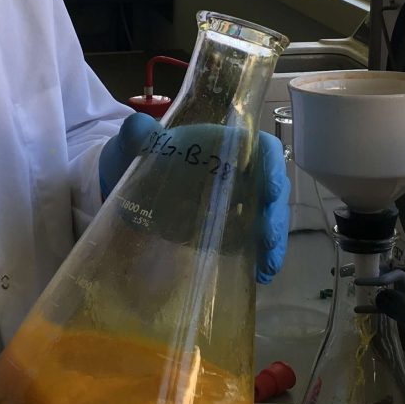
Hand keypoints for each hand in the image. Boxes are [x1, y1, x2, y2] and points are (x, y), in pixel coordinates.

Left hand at [98, 116, 289, 283]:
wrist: (129, 182)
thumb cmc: (143, 153)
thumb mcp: (139, 141)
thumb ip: (138, 133)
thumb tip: (138, 128)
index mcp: (224, 144)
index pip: (261, 148)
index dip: (272, 166)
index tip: (272, 189)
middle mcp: (237, 172)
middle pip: (271, 187)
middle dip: (276, 213)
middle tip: (269, 237)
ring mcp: (235, 202)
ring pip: (267, 216)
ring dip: (273, 241)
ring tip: (268, 265)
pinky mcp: (227, 229)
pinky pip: (252, 240)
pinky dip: (259, 257)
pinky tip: (260, 275)